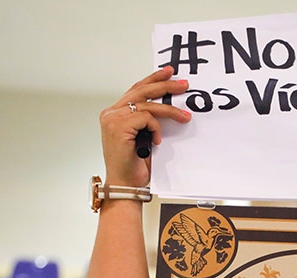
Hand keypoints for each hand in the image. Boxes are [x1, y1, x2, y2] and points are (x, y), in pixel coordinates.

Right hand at [99, 66, 191, 187]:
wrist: (126, 184)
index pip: (136, 90)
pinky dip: (156, 128)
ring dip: (170, 111)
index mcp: (115, 114)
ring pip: (148, 104)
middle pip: (141, 91)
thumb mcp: (144, 136)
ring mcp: (113, 119)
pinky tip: (157, 141)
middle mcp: (111, 113)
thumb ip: (148, 120)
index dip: (153, 80)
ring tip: (185, 117)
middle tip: (183, 84)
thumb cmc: (134, 165)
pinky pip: (146, 118)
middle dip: (165, 85)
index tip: (168, 73)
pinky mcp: (119, 126)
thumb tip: (169, 106)